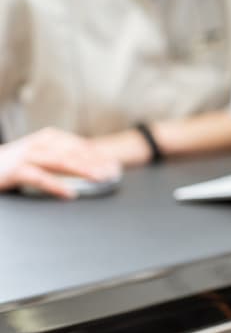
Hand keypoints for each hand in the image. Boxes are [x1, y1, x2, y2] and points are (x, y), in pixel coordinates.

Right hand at [0, 128, 121, 198]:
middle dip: (96, 163)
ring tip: (99, 178)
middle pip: (74, 153)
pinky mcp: (16, 171)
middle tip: (113, 172)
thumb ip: (61, 155)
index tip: (114, 164)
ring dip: (82, 170)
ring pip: (60, 162)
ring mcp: (27, 156)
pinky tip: (69, 194)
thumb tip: (89, 164)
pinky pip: (39, 178)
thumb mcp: (40, 154)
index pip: (79, 145)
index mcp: (48, 138)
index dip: (98, 155)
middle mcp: (39, 144)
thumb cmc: (14, 163)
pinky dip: (56, 186)